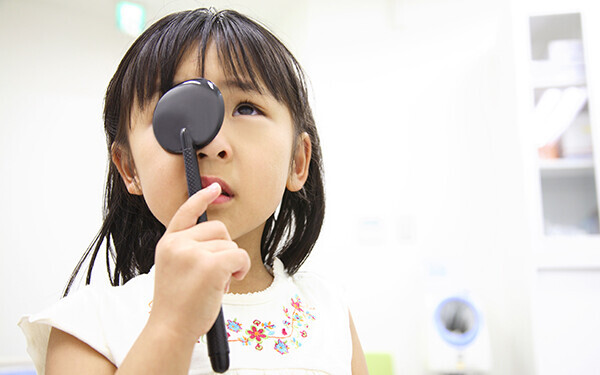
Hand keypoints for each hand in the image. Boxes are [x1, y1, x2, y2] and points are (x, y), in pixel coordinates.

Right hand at [148, 182, 250, 342]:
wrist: (170, 329)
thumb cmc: (178, 305)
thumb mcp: (175, 269)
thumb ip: (189, 250)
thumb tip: (220, 240)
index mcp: (167, 243)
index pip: (185, 212)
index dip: (201, 198)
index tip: (214, 187)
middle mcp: (177, 244)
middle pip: (218, 229)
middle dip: (224, 248)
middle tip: (214, 275)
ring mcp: (193, 253)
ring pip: (230, 245)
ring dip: (232, 264)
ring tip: (215, 285)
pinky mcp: (211, 265)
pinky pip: (239, 256)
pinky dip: (241, 269)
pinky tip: (229, 284)